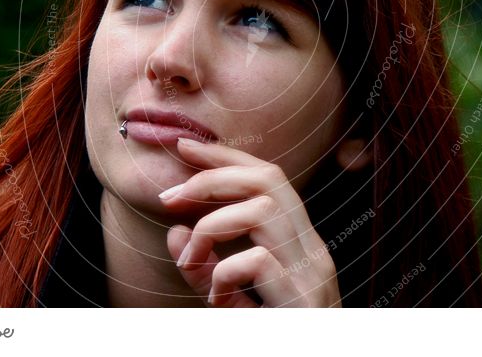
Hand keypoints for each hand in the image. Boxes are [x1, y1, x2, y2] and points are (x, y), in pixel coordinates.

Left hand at [161, 138, 341, 307]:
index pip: (268, 179)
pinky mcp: (303, 301)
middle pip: (268, 180)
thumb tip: (174, 230)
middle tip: (168, 197)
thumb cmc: (272, 336)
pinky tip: (215, 301)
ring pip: (263, 209)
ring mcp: (312, 274)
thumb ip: (205, 267)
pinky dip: (223, 272)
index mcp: (299, 243)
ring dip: (212, 226)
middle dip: (211, 177)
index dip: (225, 157)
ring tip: (191, 261)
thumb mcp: (230, 301)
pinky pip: (257, 260)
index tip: (184, 146)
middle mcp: (313, 251)